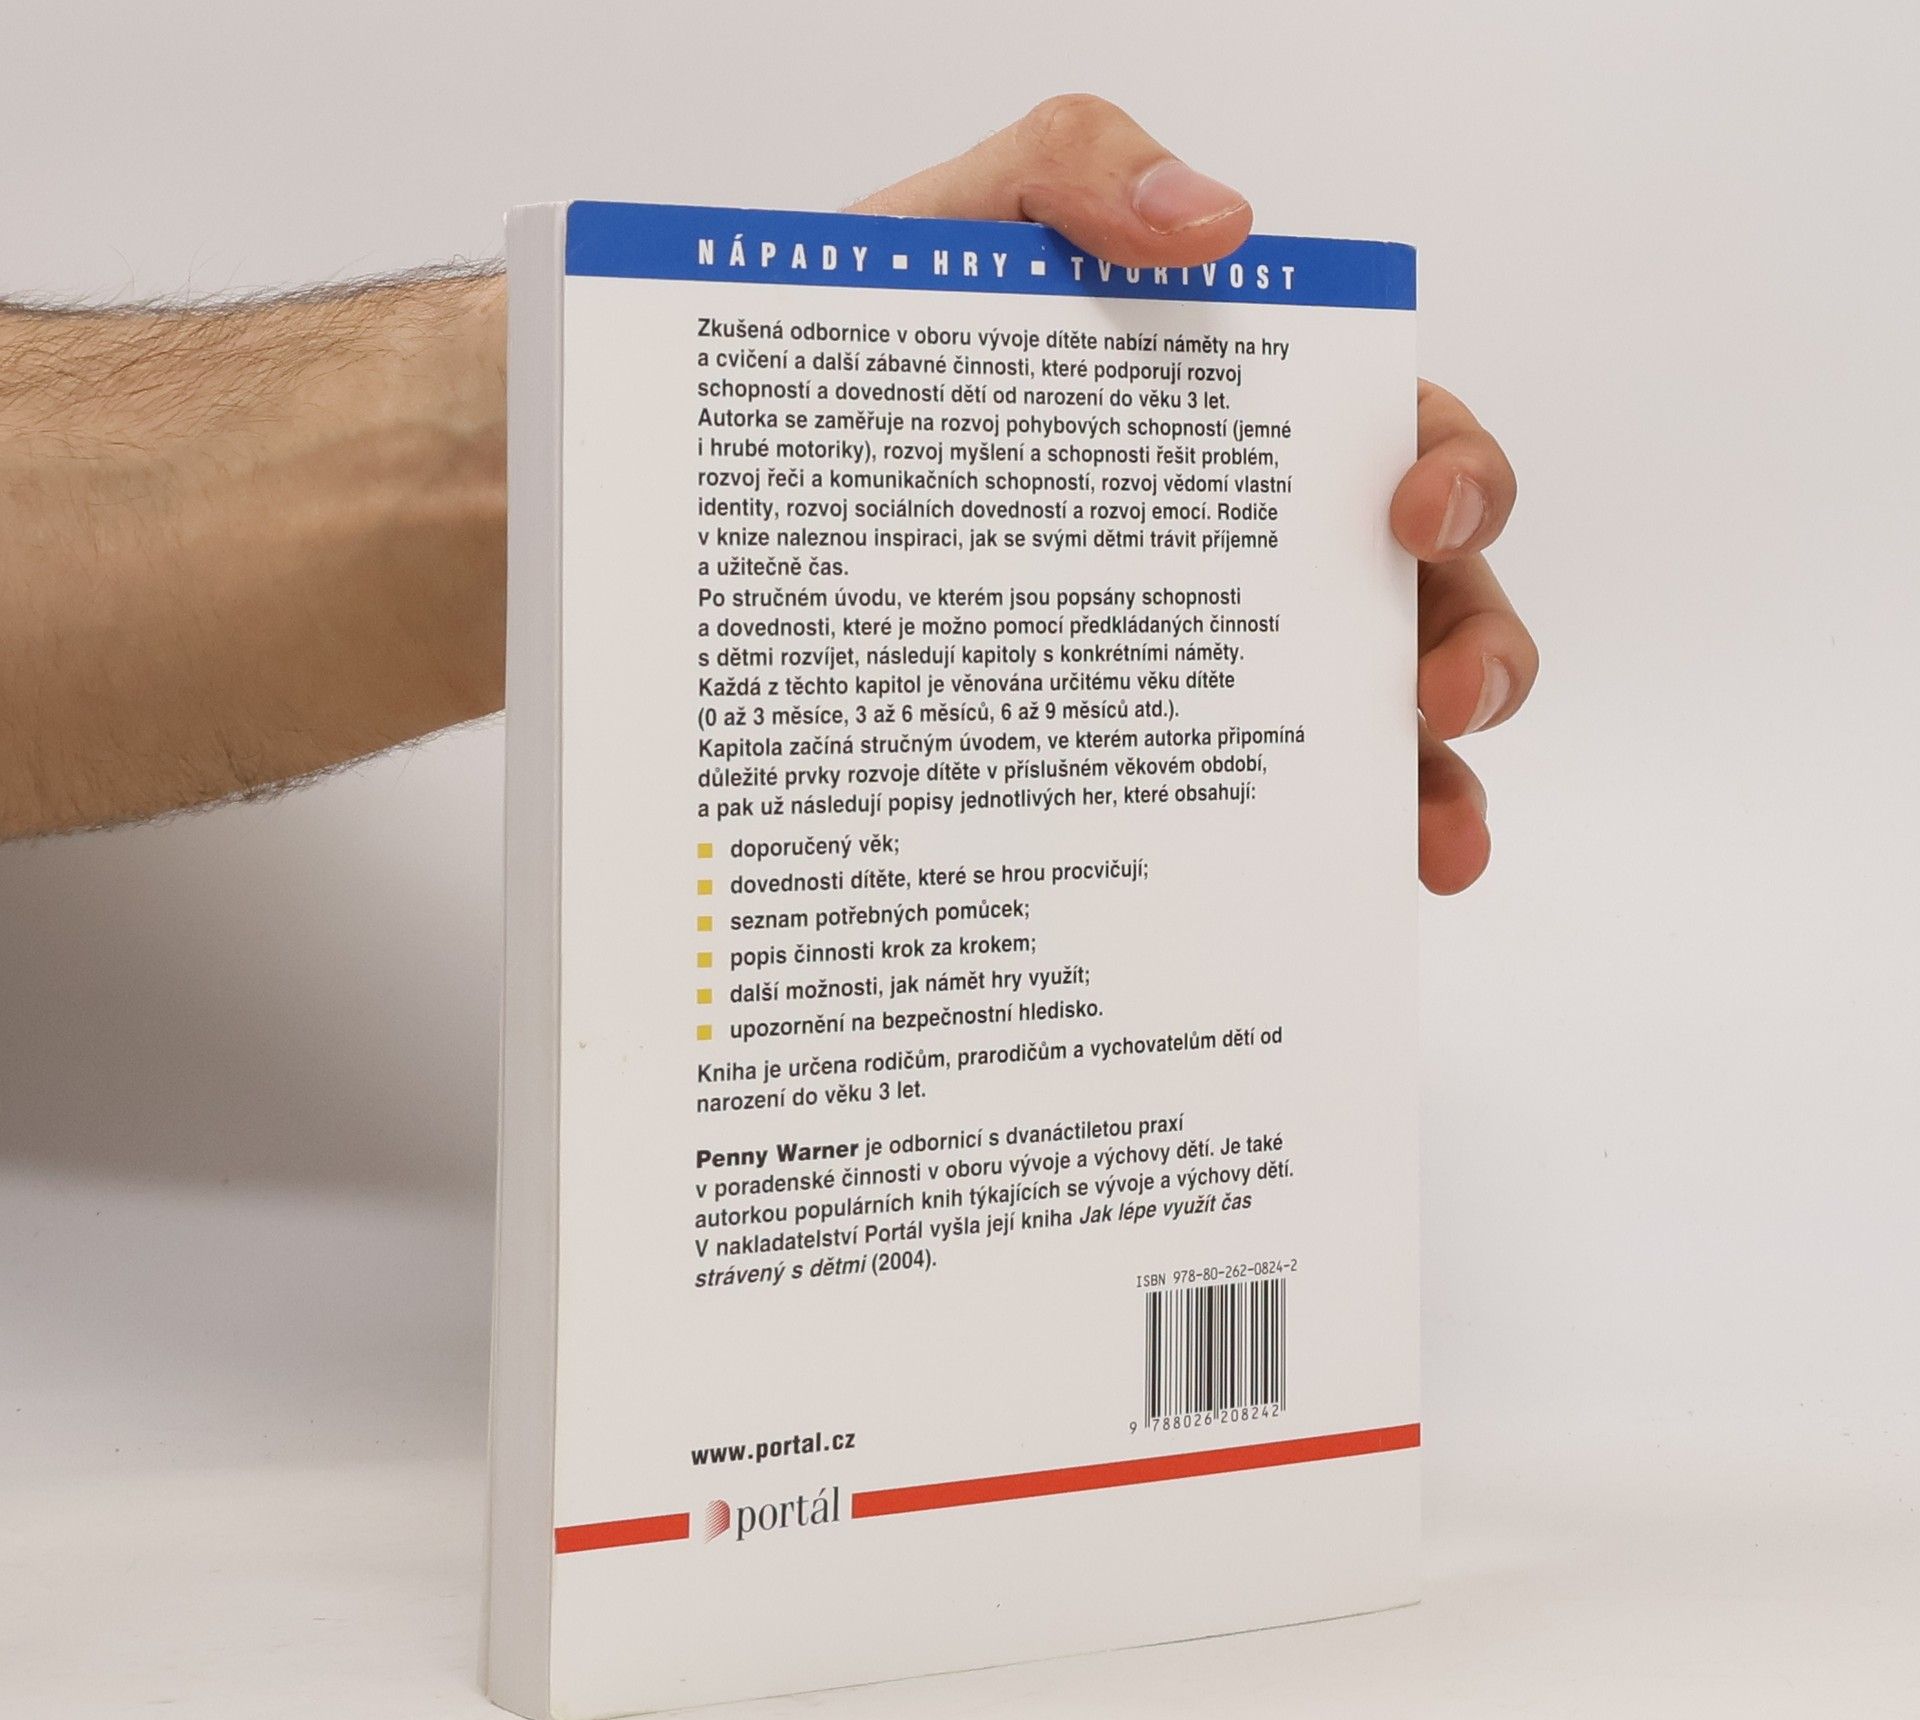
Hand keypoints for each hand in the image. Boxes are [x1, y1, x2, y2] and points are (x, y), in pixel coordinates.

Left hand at [851, 95, 1534, 893]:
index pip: (1410, 439)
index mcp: (1243, 428)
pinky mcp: (1140, 759)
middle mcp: (1251, 554)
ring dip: (1438, 784)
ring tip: (1433, 840)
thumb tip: (1218, 223)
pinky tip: (1337, 899)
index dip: (1458, 475)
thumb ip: (1078, 169)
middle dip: (1474, 648)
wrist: (751, 506)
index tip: (1411, 519)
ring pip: (1378, 730)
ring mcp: (1203, 666)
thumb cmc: (864, 368)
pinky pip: (1264, 818)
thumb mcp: (957, 231)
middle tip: (1430, 698)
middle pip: (1434, 600)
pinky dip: (1328, 858)